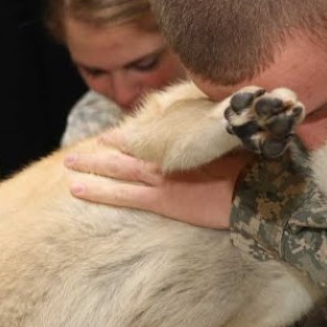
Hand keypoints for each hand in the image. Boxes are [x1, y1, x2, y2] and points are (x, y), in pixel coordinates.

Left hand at [64, 132, 249, 229]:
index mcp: (183, 143)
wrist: (255, 190)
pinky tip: (77, 189)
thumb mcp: (235, 145)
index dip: (129, 136)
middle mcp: (166, 157)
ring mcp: (160, 178)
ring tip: (70, 164)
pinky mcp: (160, 200)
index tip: (114, 135)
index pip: (148, 137)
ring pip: (116, 170)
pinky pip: (120, 195)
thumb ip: (218, 138)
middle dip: (104, 149)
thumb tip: (218, 126)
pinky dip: (98, 191)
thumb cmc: (252, 167)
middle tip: (82, 151)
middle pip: (127, 151)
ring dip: (92, 166)